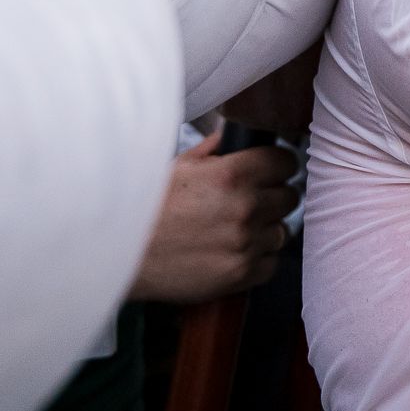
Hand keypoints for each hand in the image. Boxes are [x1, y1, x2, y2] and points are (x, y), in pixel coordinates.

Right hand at [128, 134, 299, 303]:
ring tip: (233, 230)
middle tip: (247, 202)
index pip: (285, 162)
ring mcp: (245, 243)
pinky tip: (231, 252)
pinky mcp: (240, 274)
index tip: (268, 171)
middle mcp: (245, 207)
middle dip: (271, 197)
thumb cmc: (146, 207)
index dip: (276, 166)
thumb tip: (234, 136)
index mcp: (232, 174)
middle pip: (289, 197)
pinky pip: (270, 263)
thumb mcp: (178, 167)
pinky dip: (256, 259)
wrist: (121, 254)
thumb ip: (214, 149)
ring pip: (280, 231)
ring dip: (263, 229)